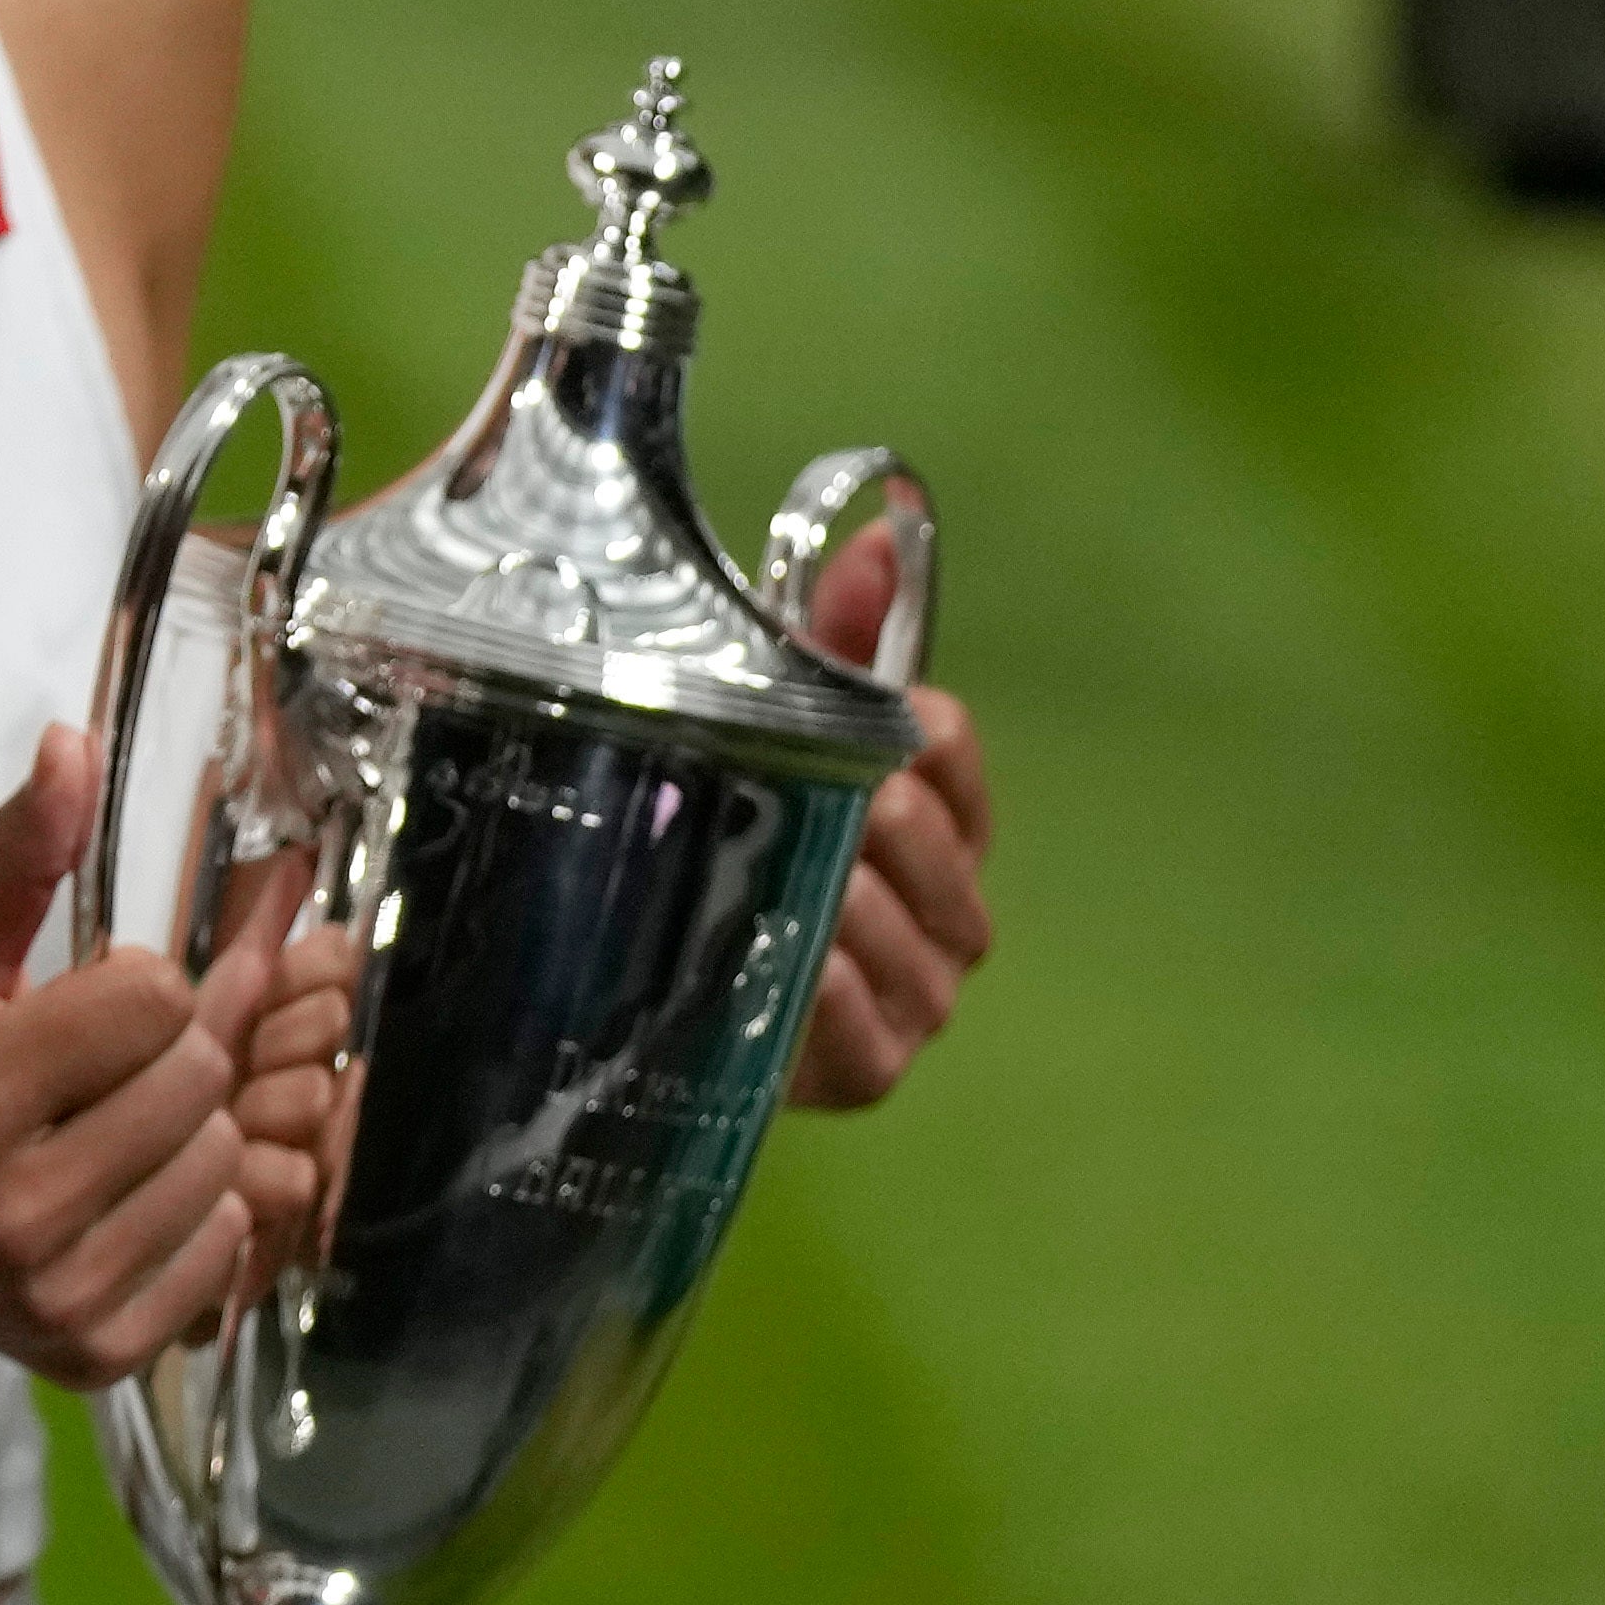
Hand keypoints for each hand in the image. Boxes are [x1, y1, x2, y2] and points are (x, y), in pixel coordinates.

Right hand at [0, 732, 286, 1388]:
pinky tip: (119, 1202)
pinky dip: (191, 1212)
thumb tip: (76, 743)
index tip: (71, 1013)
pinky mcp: (97, 1351)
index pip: (160, 997)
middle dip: (165, 1057)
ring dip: (184, 1133)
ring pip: (223, 1159)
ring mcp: (58, 1292)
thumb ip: (18, 856)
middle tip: (95, 1077)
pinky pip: (223, 1244)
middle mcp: (13, 1206)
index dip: (130, 988)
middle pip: (202, 1077)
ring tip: (104, 1137)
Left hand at [781, 529, 989, 1111]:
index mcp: (939, 826)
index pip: (947, 744)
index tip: (827, 718)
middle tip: (770, 791)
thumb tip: (881, 535)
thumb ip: (829, 635)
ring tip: (760, 868)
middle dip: (854, 804)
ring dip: (833, 891)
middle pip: (924, 830)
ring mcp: (918, 997)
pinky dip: (825, 985)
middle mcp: (949, 913)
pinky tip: (780, 956)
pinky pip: (864, 1020)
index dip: (891, 720)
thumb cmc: (728, 855)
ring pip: (901, 925)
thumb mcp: (770, 734)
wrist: (655, 1007)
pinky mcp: (870, 1070)